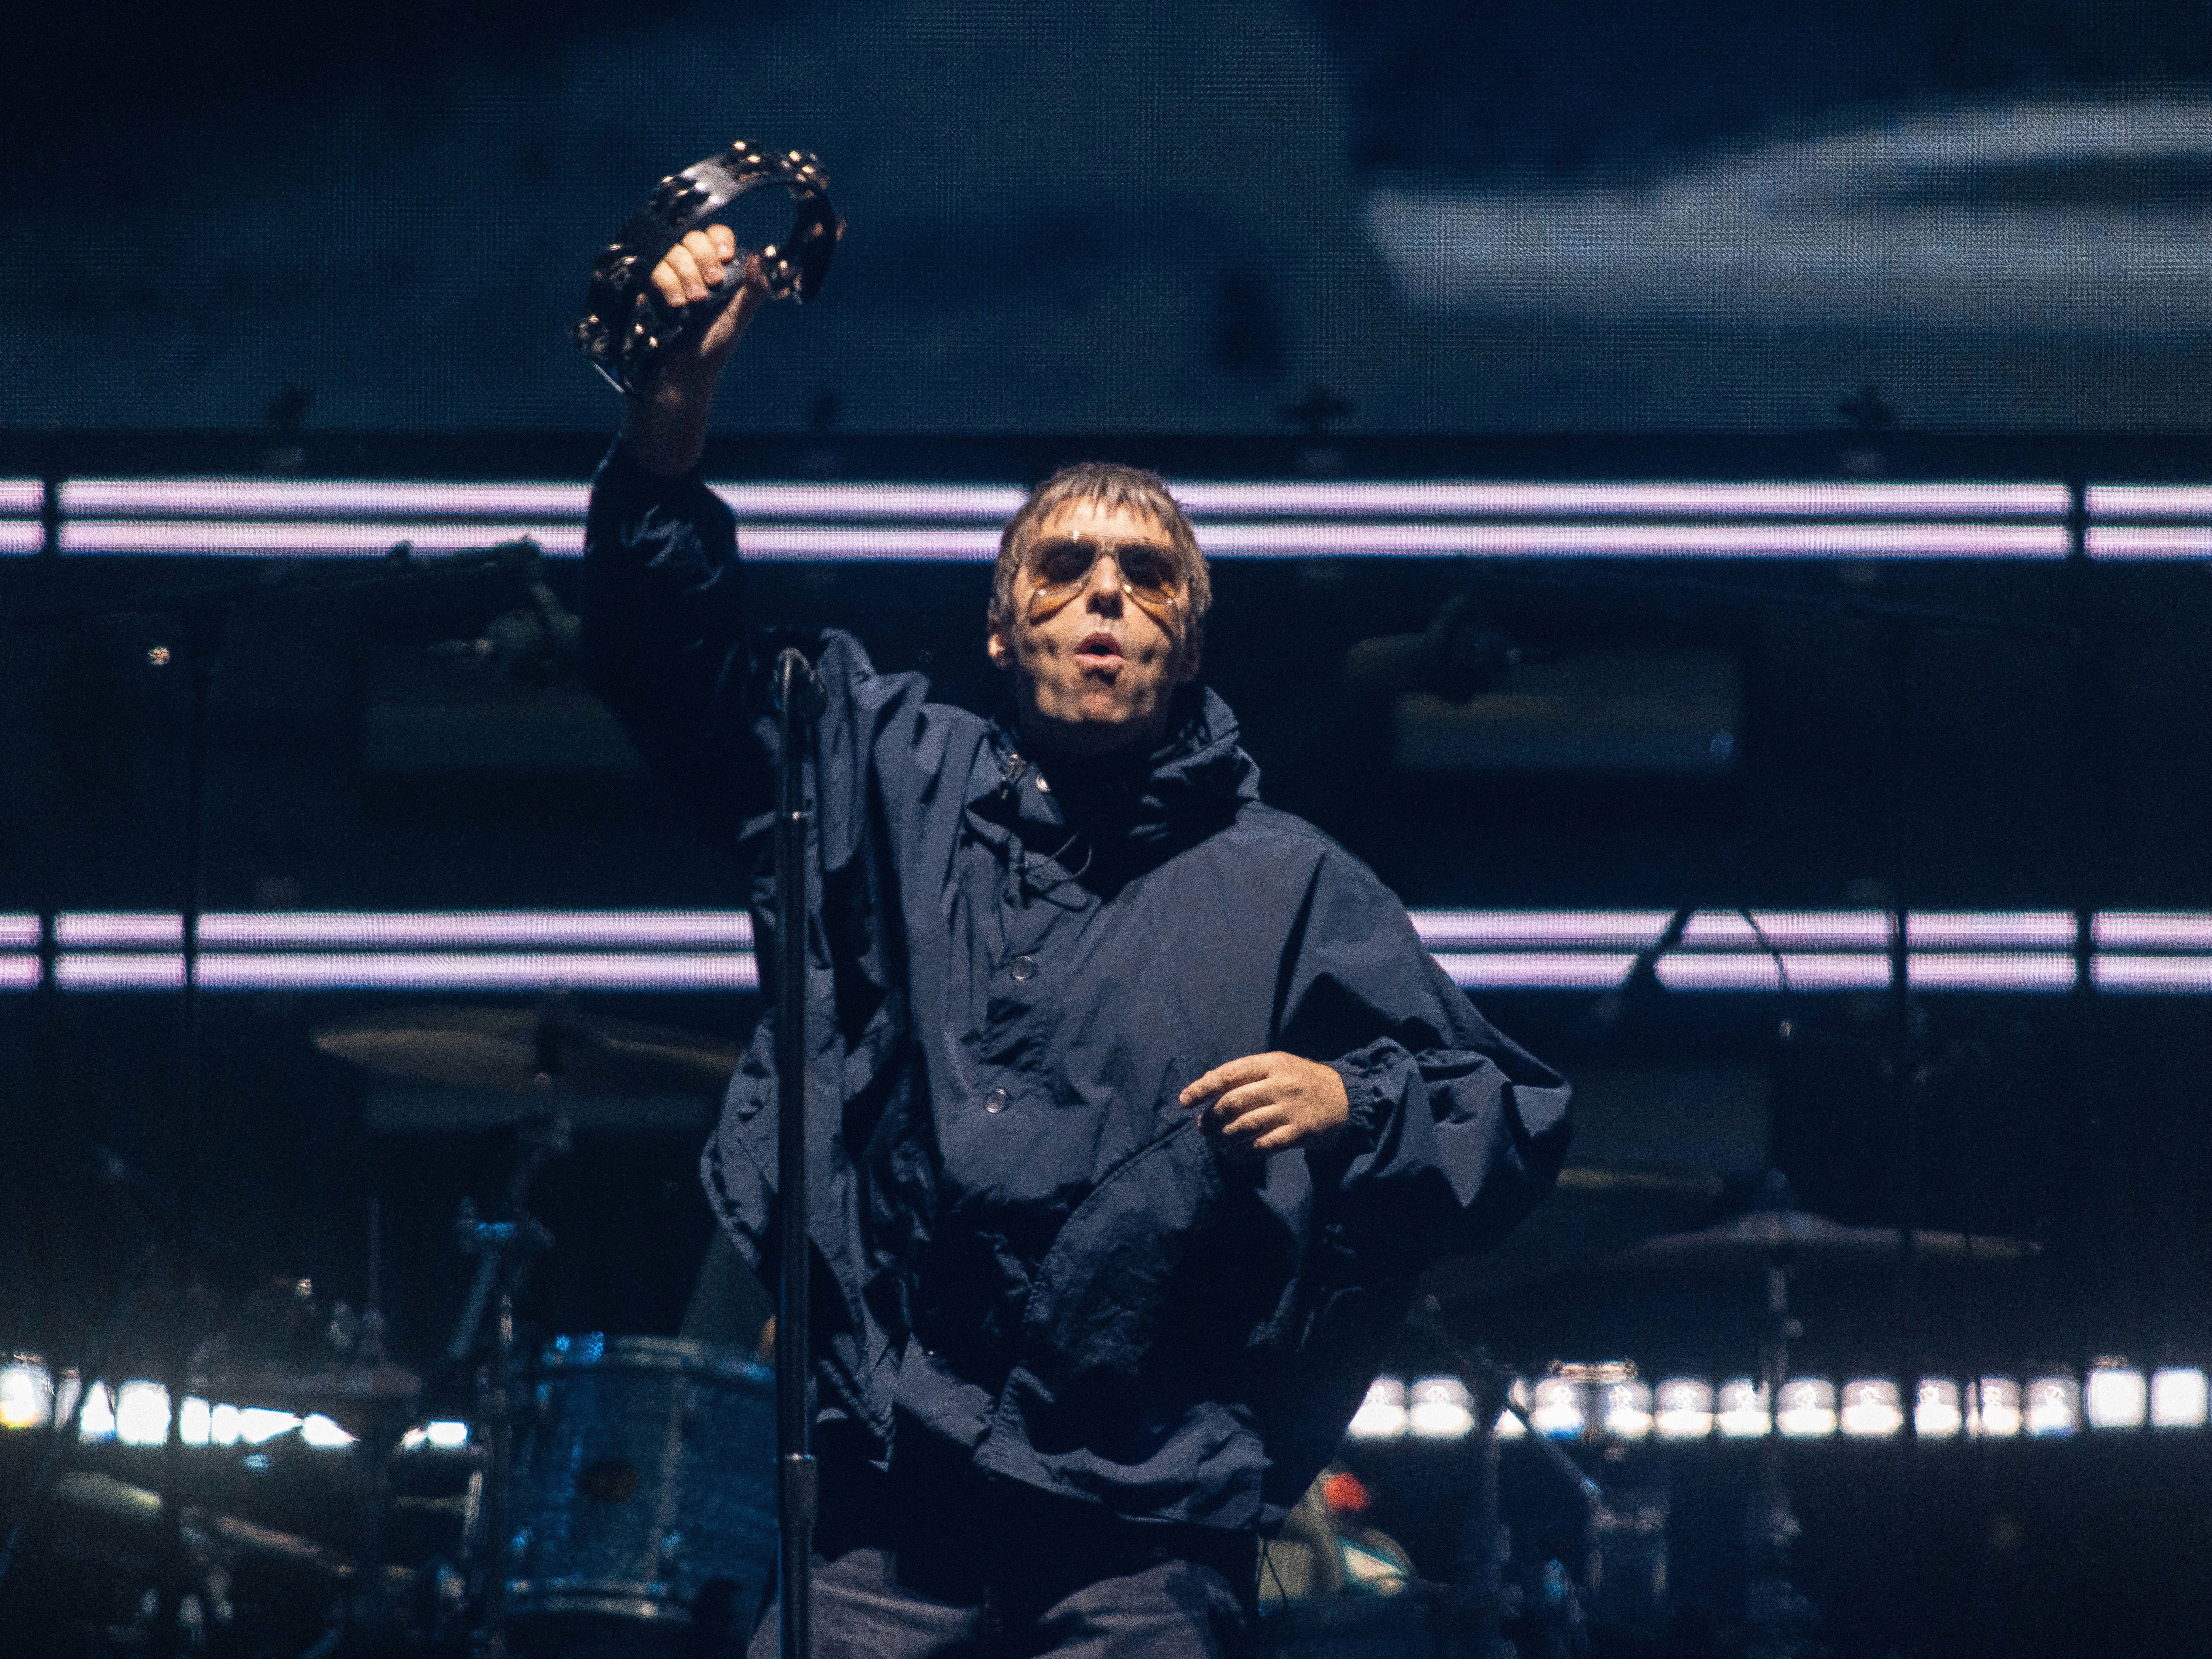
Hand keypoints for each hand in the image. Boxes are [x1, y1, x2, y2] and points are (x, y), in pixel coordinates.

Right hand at [647, 224, 769, 373]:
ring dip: (685, 273)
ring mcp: (668, 274)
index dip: (719, 241)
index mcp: (716, 268)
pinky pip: (652, 267)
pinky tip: (675, 303)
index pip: (715, 235)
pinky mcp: (648, 285)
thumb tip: (764, 255)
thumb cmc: (715, 344)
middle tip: (711, 284)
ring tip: (693, 301)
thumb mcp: (739, 316)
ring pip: (671, 250)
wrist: (686, 370)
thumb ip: (754, 288)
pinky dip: (666, 281)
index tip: (725, 257)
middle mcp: (691, 267)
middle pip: (692, 238)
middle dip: (702, 259)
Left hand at [1179, 1052, 1349, 1164]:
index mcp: (1272, 1063)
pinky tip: (1233, 1157)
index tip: (1184, 1100)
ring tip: (1213, 1143)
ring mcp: (1290, 1110)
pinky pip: (1263, 1146)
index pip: (1229, 1074)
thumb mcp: (1278, 1065)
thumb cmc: (1303, 1080)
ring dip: (1223, 1138)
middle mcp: (1280, 1085)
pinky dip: (1243, 1154)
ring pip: (1245, 1126)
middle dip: (1211, 1117)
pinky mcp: (1299, 1133)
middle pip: (1234, 1102)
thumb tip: (1207, 1078)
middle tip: (1201, 1127)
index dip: (1203, 1087)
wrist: (1345, 1098)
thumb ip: (1245, 1072)